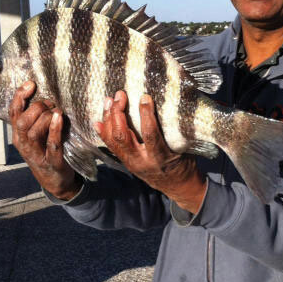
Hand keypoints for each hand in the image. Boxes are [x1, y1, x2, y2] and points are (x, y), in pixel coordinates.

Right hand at [9, 82, 81, 200]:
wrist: (56, 182)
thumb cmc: (46, 153)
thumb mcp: (36, 136)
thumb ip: (35, 119)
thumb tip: (43, 96)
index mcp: (18, 135)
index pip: (13, 112)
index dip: (20, 96)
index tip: (30, 84)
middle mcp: (23, 144)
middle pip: (22, 121)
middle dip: (36, 107)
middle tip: (50, 103)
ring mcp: (35, 154)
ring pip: (33, 131)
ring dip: (45, 117)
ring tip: (57, 111)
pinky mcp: (51, 162)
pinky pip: (51, 144)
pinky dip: (54, 130)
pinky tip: (59, 118)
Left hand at [95, 91, 207, 212]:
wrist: (177, 186)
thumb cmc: (184, 163)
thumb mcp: (183, 148)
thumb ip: (173, 131)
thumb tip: (169, 105)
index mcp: (160, 157)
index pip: (150, 134)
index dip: (146, 115)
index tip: (144, 97)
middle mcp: (142, 161)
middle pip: (123, 136)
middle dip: (118, 113)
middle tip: (120, 95)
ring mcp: (131, 163)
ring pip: (113, 140)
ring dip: (109, 118)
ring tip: (108, 101)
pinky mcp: (126, 162)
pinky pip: (111, 147)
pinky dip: (104, 132)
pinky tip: (98, 120)